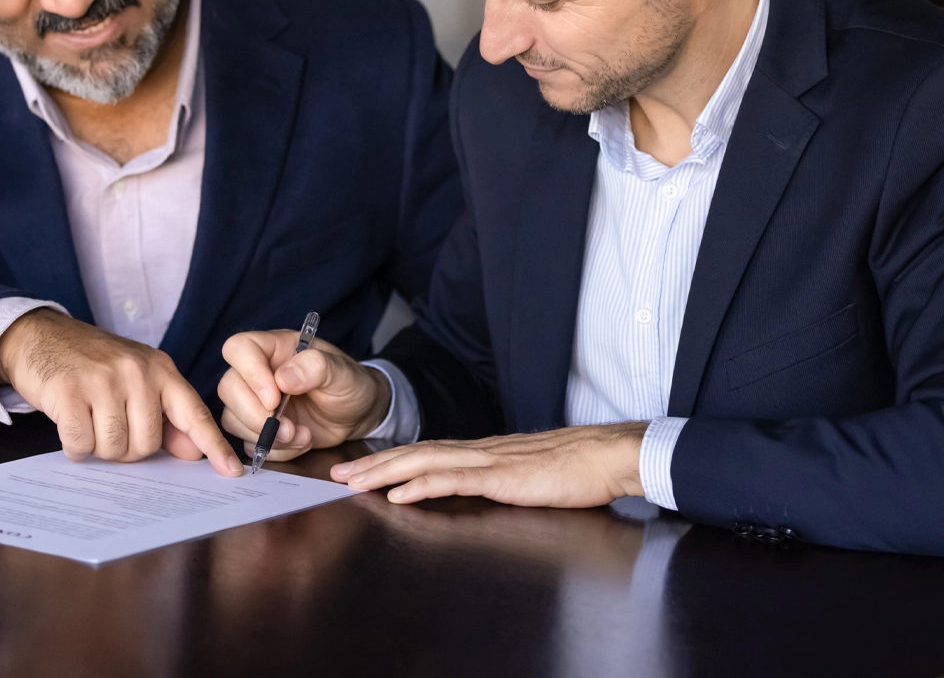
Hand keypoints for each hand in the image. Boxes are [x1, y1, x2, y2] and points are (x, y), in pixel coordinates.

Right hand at [0, 308, 239, 475]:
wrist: (44, 336)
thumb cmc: (95, 364)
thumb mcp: (138, 379)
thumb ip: (166, 415)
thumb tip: (192, 453)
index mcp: (161, 370)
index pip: (193, 414)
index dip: (213, 446)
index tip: (232, 472)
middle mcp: (138, 372)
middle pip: (147, 445)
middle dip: (127, 449)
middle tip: (111, 427)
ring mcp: (104, 380)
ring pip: (115, 448)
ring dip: (99, 448)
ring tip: (91, 422)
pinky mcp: (70, 392)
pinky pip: (81, 444)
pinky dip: (75, 446)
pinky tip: (71, 424)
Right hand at [217, 330, 391, 461]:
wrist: (357, 415)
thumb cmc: (349, 384)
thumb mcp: (342, 372)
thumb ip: (316, 367)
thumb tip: (284, 378)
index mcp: (275, 348)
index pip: (239, 348)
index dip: (249, 373)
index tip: (274, 398)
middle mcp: (258, 373)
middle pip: (228, 388)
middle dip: (257, 416)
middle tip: (290, 428)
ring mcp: (255, 401)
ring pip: (232, 419)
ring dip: (267, 436)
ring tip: (302, 436)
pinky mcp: (258, 428)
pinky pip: (248, 443)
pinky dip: (275, 450)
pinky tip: (300, 443)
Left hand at [329, 423, 648, 506]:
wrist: (607, 455)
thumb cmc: (576, 467)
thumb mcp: (526, 474)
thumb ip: (498, 478)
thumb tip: (477, 486)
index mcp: (483, 450)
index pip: (426, 451)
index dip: (390, 458)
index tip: (359, 468)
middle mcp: (479, 450)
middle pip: (414, 453)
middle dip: (373, 464)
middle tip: (336, 475)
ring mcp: (488, 461)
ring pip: (424, 462)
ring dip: (384, 472)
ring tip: (354, 484)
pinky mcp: (501, 477)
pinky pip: (453, 480)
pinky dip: (421, 484)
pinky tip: (399, 494)